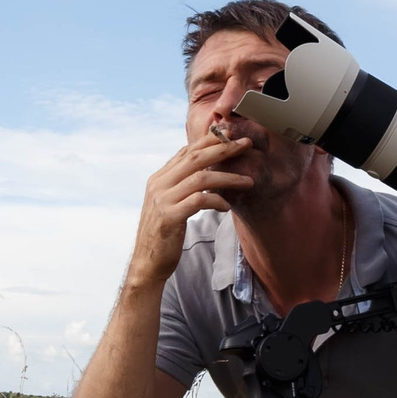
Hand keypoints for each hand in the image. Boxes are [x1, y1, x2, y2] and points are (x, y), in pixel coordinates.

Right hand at [128, 135, 254, 287]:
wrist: (147, 262)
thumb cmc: (163, 234)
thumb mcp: (168, 203)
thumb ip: (180, 185)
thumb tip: (202, 170)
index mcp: (159, 178)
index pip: (186, 151)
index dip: (210, 141)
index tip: (232, 135)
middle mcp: (159, 184)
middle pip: (195, 158)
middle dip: (223, 148)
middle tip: (246, 144)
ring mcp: (163, 200)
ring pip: (201, 178)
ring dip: (229, 177)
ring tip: (248, 181)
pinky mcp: (169, 217)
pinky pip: (199, 201)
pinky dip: (217, 200)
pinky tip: (228, 206)